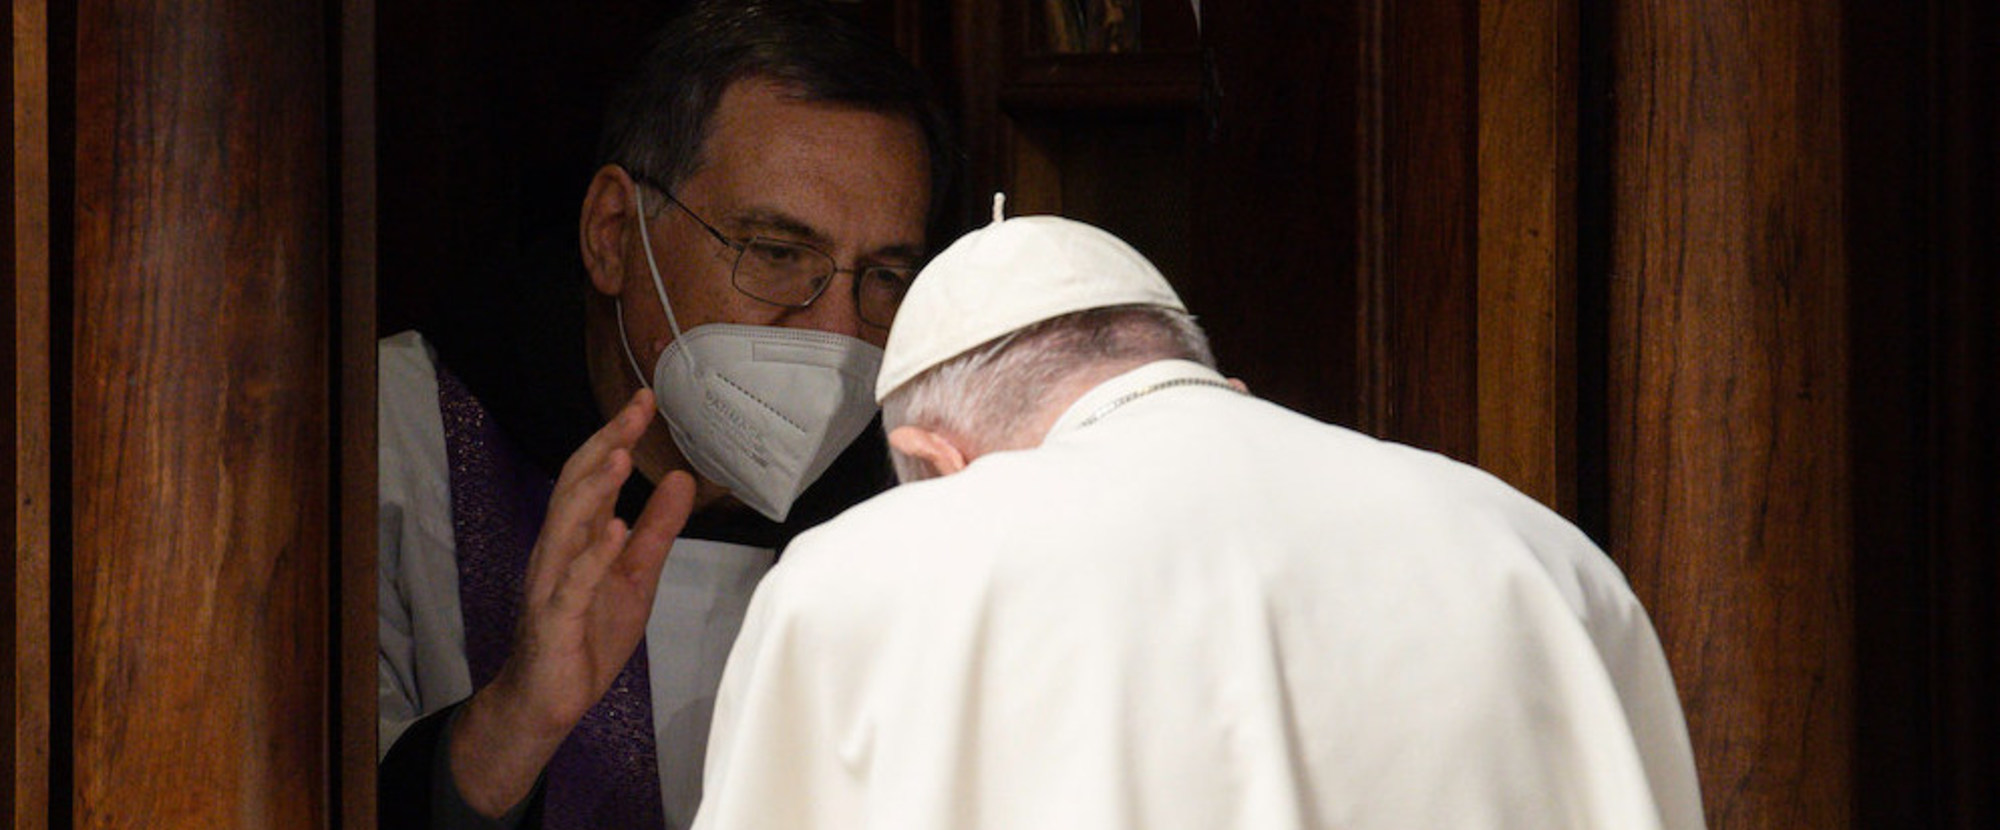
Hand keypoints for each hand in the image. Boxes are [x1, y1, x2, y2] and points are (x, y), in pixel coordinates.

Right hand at [448, 389, 695, 816]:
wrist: (549, 699)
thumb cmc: (586, 635)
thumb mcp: (636, 576)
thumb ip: (657, 530)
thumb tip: (683, 479)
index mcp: (578, 536)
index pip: (593, 474)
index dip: (617, 436)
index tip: (645, 401)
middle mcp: (557, 549)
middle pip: (575, 486)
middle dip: (605, 444)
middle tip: (636, 410)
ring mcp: (551, 583)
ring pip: (566, 525)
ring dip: (593, 489)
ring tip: (621, 455)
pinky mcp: (554, 619)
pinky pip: (572, 583)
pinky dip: (592, 556)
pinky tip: (613, 531)